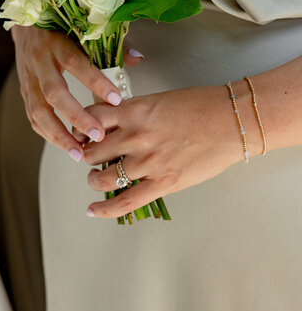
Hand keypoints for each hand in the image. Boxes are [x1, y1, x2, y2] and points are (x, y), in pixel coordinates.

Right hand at [12, 25, 143, 161]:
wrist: (25, 23)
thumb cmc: (60, 27)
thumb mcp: (83, 29)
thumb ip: (109, 44)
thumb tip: (136, 58)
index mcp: (56, 42)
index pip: (76, 62)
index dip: (95, 81)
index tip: (115, 99)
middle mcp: (39, 61)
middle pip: (54, 92)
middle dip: (76, 117)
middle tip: (97, 135)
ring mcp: (28, 78)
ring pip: (39, 110)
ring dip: (58, 135)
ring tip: (78, 153)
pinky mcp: (24, 91)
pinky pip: (33, 117)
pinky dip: (48, 134)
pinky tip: (65, 145)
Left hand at [83, 84, 262, 217]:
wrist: (231, 121)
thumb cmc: (201, 106)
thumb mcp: (159, 101)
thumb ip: (134, 114)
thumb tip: (115, 126)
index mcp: (134, 110)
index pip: (91, 118)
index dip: (80, 127)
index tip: (80, 133)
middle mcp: (135, 135)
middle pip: (92, 149)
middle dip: (87, 154)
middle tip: (90, 157)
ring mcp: (147, 162)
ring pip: (102, 177)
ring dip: (94, 179)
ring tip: (96, 178)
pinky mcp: (162, 183)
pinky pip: (124, 202)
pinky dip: (104, 209)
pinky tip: (93, 210)